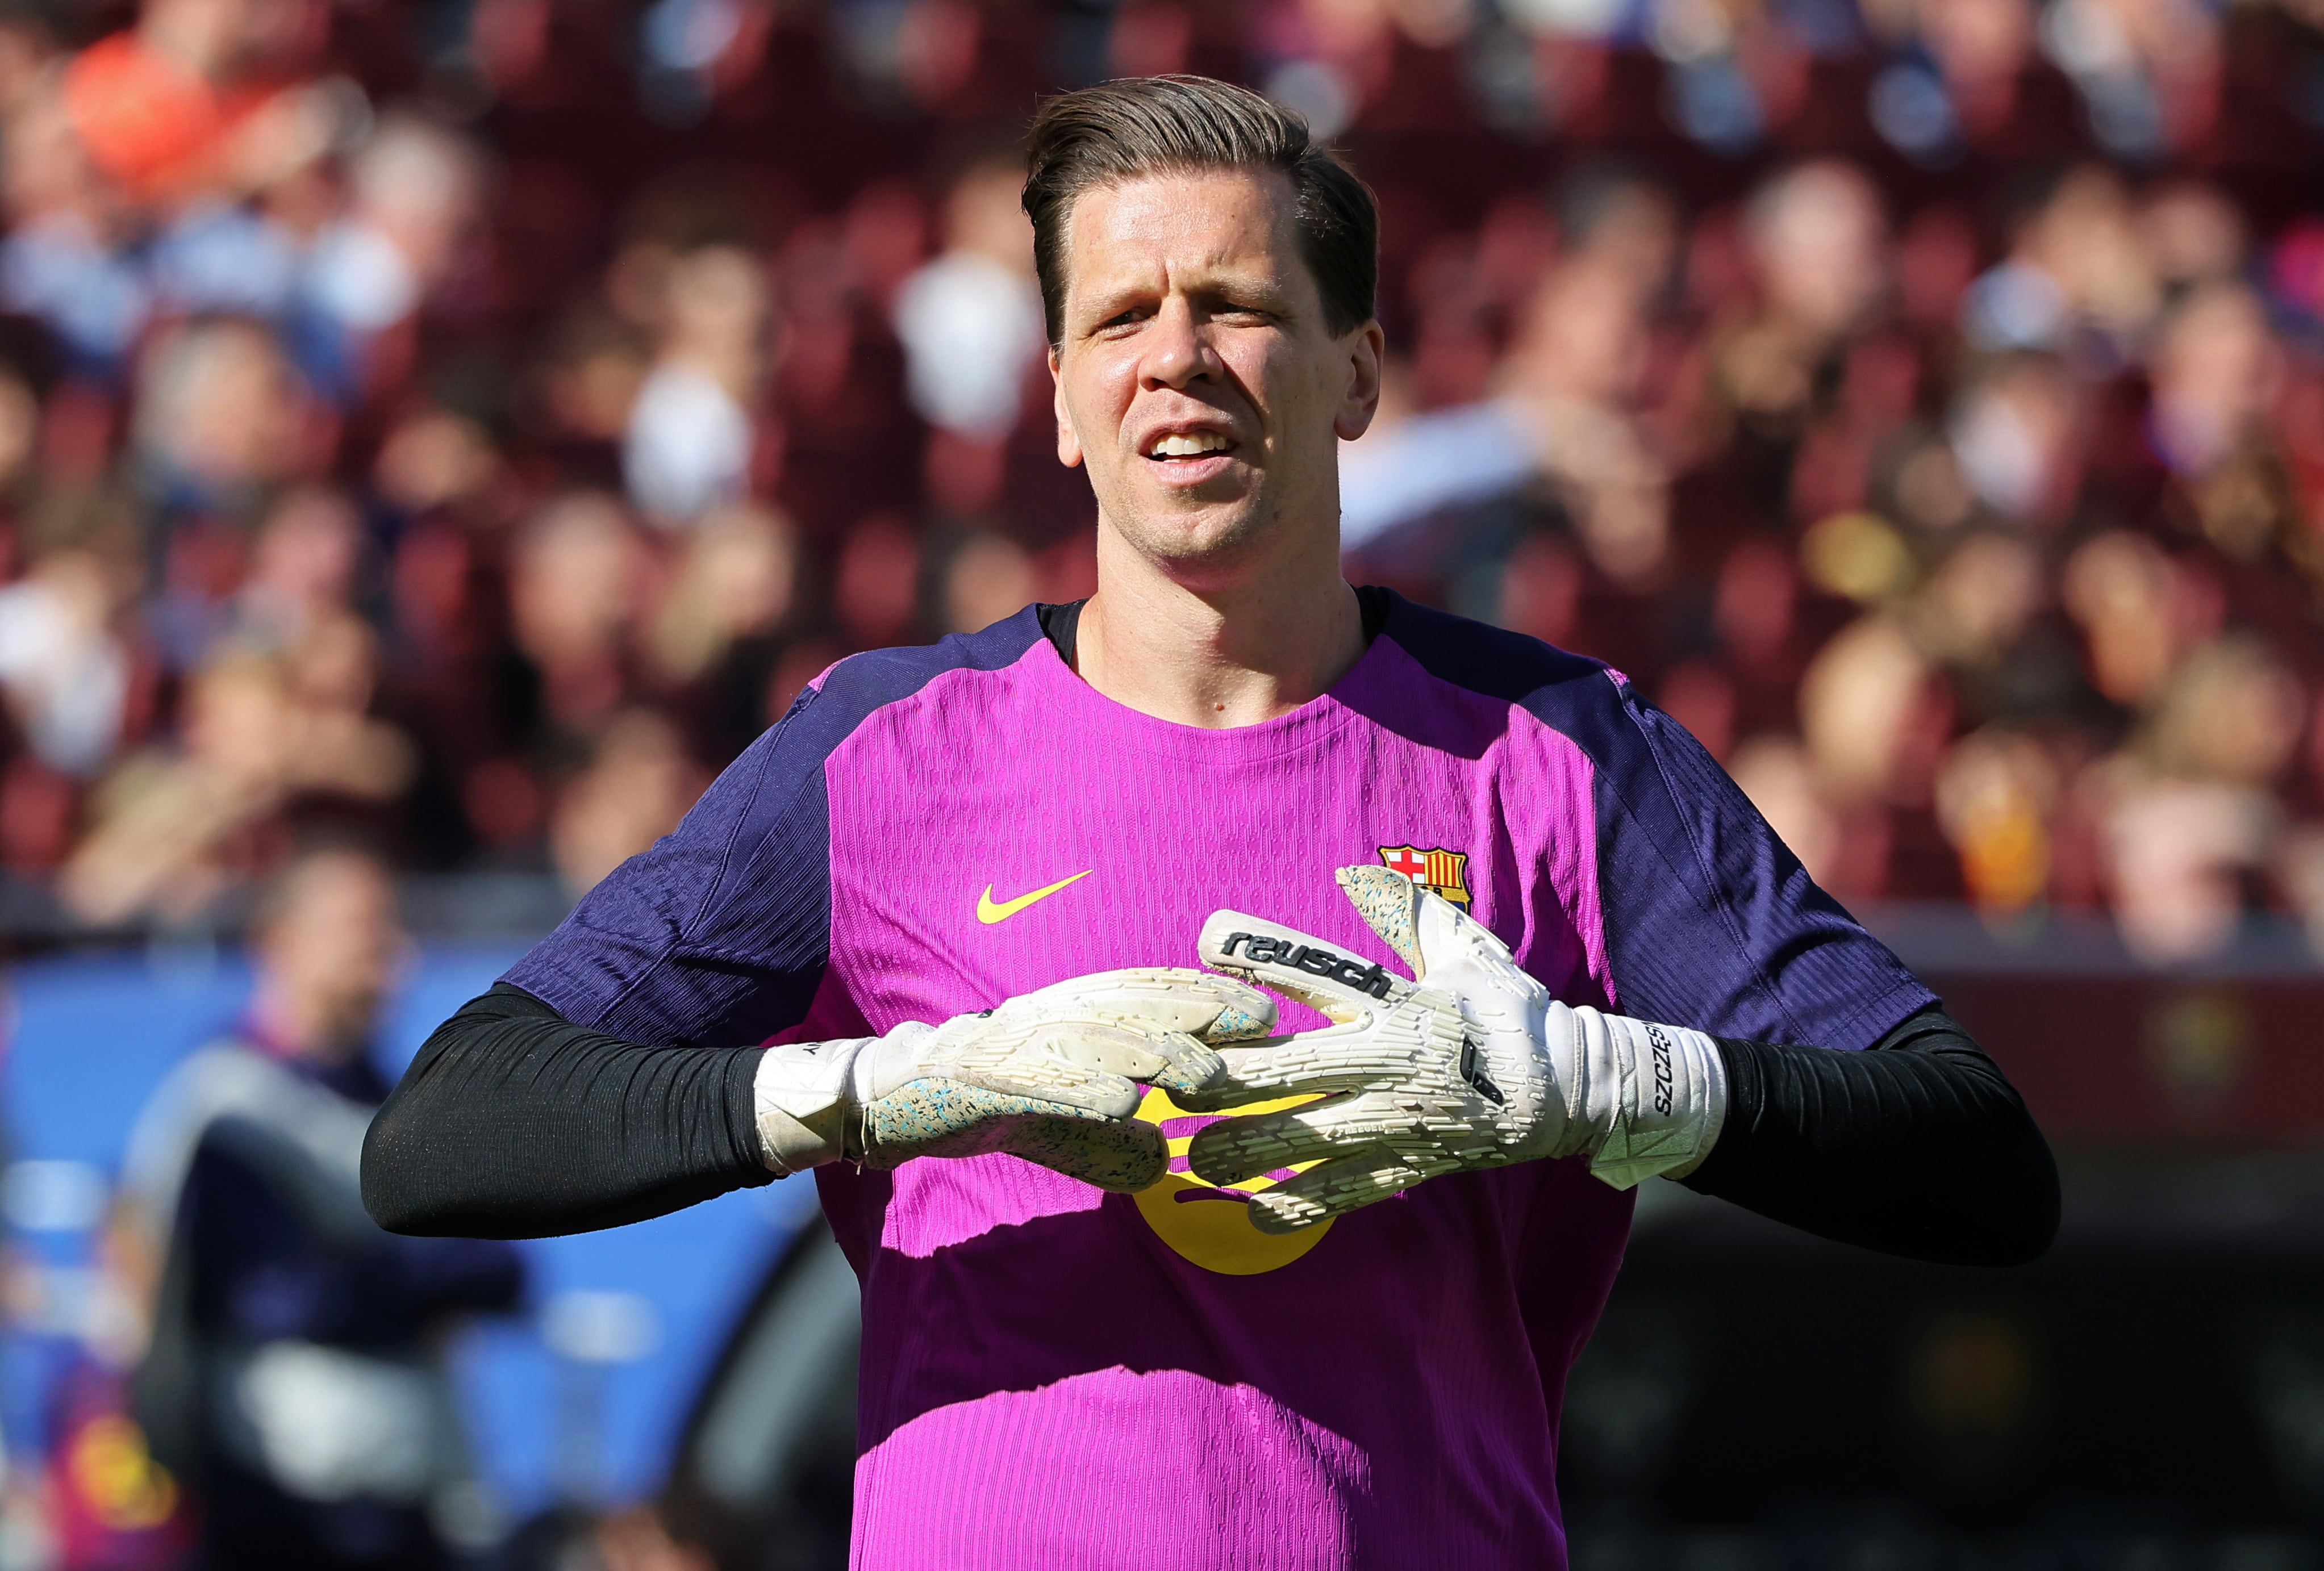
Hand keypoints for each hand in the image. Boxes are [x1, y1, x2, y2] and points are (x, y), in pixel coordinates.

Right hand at [754, 969, 1276, 1190]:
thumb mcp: (1052, 1123)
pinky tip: (1122, 1104)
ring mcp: (1007, 1045)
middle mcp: (1041, 1018)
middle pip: (1128, 1005)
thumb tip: (1161, 1158)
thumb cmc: (976, 1103)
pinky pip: (1034, 1083)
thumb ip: (1103, 1137)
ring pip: (1090, 1039)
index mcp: (1063, 1018)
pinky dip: (1079, 1090)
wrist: (883, 1102)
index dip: (1201, 996)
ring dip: (1153, 1052)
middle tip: (1260, 1025)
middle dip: (1197, 1011)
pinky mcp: (975, 1080)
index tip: (1264, 1008)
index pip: (1142, 995)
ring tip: (1206, 1072)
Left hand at [1178, 866, 1725, 1231]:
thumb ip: (1409, 913)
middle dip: (1231, 1077)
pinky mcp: (1414, 1164)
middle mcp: (1393, 1060)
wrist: (1570, 1087)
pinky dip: (1306, 1204)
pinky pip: (1353, 1191)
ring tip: (1199, 1158)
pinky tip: (1258, 1214)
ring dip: (1252, 1149)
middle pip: (1297, 1067)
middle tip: (1175, 1082)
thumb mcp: (1465, 950)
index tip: (1208, 940)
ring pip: (1313, 1137)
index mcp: (1399, 1002)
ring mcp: (1402, 1118)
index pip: (1322, 970)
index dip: (1265, 954)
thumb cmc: (1506, 1011)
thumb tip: (1356, 873)